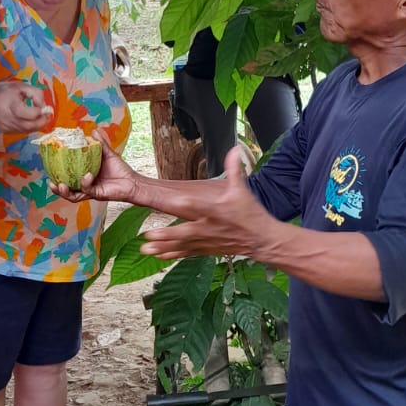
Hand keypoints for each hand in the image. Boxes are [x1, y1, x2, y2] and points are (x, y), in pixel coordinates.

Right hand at [0, 80, 52, 137]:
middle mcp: (8, 119)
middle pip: (29, 125)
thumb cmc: (2, 93)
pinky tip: (33, 121)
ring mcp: (7, 127)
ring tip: (44, 118)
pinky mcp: (7, 132)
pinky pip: (22, 131)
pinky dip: (30, 127)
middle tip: (49, 115)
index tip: (44, 106)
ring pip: (27, 130)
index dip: (39, 110)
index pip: (30, 113)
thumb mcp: (19, 86)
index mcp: (11, 105)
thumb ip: (34, 93)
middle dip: (42, 122)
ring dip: (38, 125)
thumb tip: (44, 105)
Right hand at [56, 137, 143, 204]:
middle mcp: (85, 187)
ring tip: (60, 185)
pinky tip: (86, 176)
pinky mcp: (98, 194)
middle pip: (67, 191)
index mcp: (84, 177)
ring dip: (65, 192)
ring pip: (74, 196)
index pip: (68, 179)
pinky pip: (88, 190)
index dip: (58, 176)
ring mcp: (91, 192)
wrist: (132, 181)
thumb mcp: (108, 154)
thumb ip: (100, 144)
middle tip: (51, 182)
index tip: (49, 168)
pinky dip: (85, 183)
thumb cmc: (120, 170)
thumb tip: (93, 130)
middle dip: (57, 189)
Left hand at [140, 148, 275, 260]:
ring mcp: (206, 240)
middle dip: (168, 234)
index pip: (202, 206)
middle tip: (149, 234)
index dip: (190, 203)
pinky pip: (186, 253)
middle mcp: (209, 227)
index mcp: (217, 210)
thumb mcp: (242, 190)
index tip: (176, 200)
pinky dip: (171, 255)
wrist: (260, 239)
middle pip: (186, 231)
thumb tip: (235, 149)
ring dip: (163, 247)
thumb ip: (235, 170)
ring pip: (182, 245)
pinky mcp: (205, 249)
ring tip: (145, 248)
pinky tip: (157, 256)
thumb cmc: (249, 213)